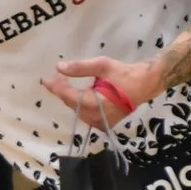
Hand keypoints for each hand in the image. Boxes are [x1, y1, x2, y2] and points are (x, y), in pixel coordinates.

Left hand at [43, 56, 163, 127]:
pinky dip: (81, 105)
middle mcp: (95, 117)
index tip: (45, 79)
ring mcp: (100, 122)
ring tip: (68, 83)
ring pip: (78, 110)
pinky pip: (86, 115)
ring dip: (72, 98)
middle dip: (63, 91)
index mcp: (94, 103)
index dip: (55, 87)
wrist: (145, 85)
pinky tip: (81, 94)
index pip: (68, 96)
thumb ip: (80, 67)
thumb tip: (59, 67)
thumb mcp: (102, 65)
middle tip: (59, 77)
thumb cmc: (125, 74)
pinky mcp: (104, 124)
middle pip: (71, 104)